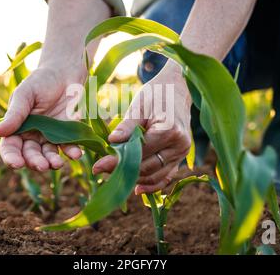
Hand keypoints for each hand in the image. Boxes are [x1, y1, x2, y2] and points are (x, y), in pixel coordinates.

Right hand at [0, 65, 85, 171]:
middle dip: (35, 162)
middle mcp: (32, 136)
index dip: (11, 157)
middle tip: (41, 165)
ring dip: (52, 162)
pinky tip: (76, 154)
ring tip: (57, 164)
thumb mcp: (25, 95)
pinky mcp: (68, 134)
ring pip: (49, 155)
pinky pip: (68, 147)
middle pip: (30, 155)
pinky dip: (72, 152)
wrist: (65, 72)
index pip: (10, 147)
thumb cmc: (40, 81)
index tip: (16, 164)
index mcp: (17, 128)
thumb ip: (14, 114)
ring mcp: (50, 137)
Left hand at [93, 62, 192, 193]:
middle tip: (101, 171)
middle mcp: (179, 145)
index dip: (118, 161)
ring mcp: (182, 153)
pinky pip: (166, 176)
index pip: (140, 152)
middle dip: (123, 172)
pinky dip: (152, 184)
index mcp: (169, 130)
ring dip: (135, 180)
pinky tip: (136, 189)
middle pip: (148, 167)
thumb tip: (112, 142)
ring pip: (156, 176)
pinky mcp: (180, 157)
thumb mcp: (139, 105)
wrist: (177, 90)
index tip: (97, 165)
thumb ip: (127, 126)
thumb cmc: (156, 94)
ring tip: (114, 178)